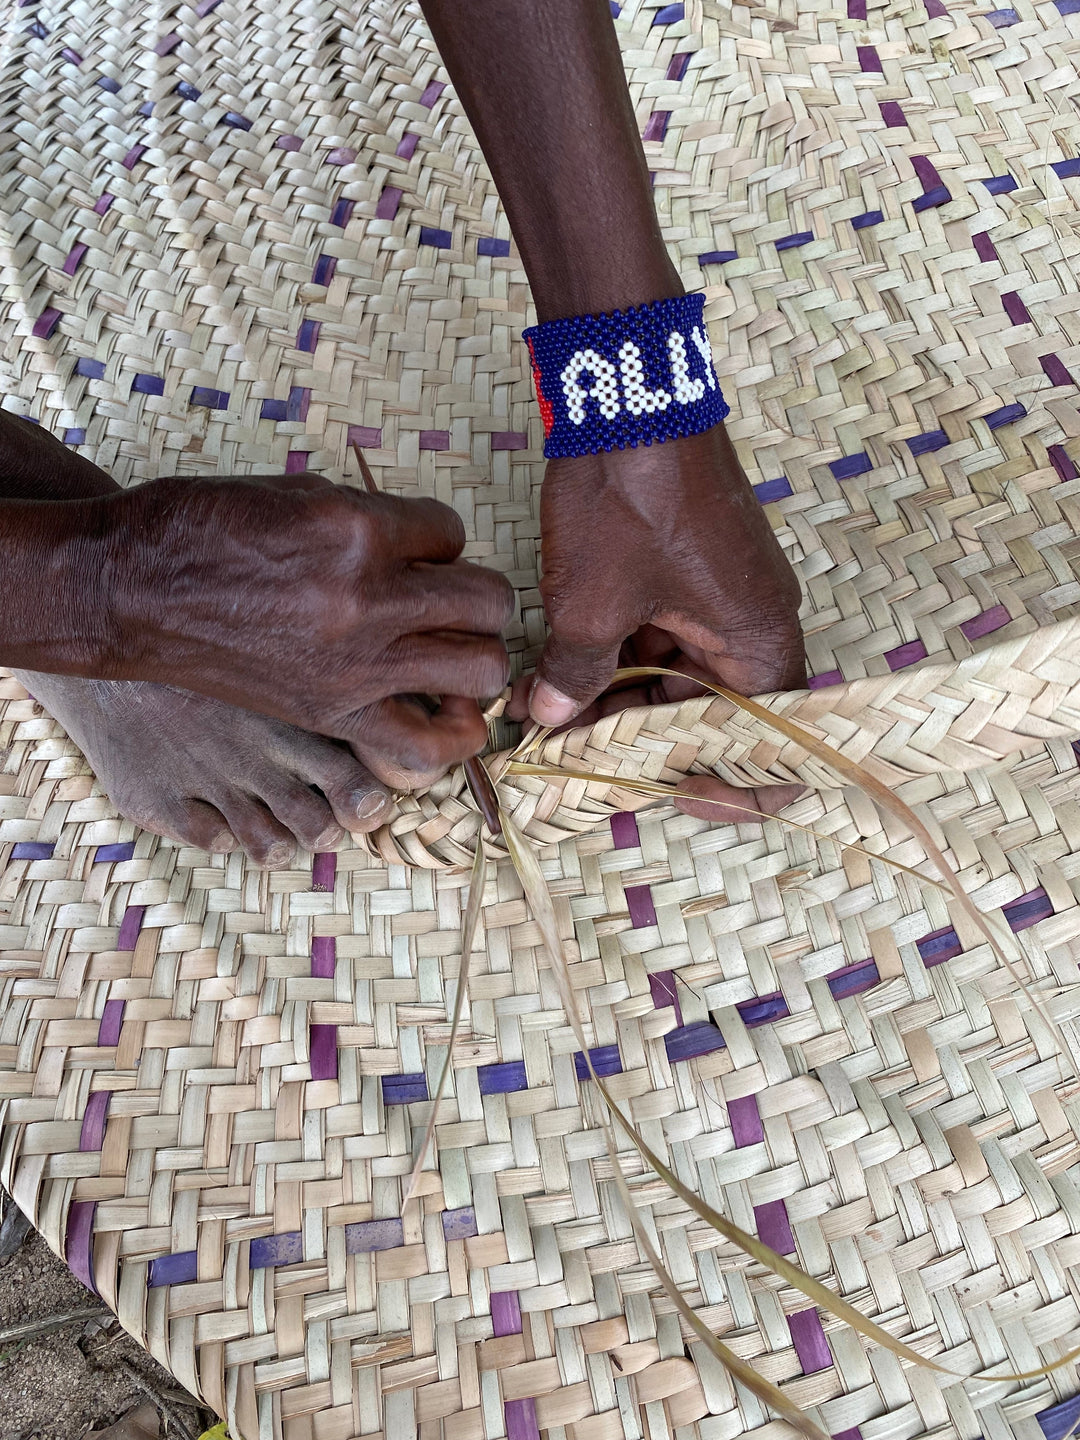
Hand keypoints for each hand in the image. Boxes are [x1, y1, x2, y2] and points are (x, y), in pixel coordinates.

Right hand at [100, 472, 514, 778]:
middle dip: (480, 596)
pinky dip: (455, 737)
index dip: (439, 539)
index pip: (453, 533)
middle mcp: (368, 598)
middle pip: (488, 602)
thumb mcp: (297, 492)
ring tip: (456, 652)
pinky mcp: (332, 714)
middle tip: (453, 600)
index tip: (413, 550)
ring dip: (480, 656)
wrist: (130, 591)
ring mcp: (354, 664)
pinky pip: (426, 745)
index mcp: (358, 529)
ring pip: (483, 669)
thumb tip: (425, 545)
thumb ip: (371, 517)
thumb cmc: (203, 529)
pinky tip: (453, 717)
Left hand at [510, 424, 804, 820]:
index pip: (771, 740)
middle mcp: (753, 620)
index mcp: (758, 640)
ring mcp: (720, 591)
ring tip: (544, 712)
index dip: (732, 780)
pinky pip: (660, 630)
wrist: (626, 388)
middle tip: (573, 754)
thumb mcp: (591, 602)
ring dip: (615, 695)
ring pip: (675, 672)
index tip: (671, 793)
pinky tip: (554, 667)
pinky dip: (614, 652)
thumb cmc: (629, 497)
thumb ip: (576, 672)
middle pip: (709, 710)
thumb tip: (553, 719)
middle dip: (639, 735)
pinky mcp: (688, 567)